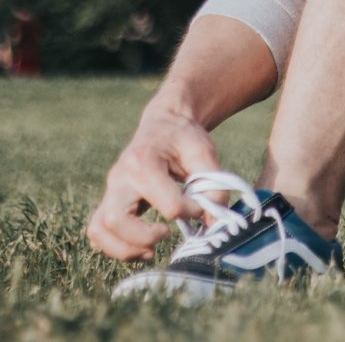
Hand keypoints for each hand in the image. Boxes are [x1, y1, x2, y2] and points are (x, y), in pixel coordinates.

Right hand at [86, 105, 221, 261]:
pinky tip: (140, 248)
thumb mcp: (203, 151)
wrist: (162, 125)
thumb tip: (214, 220)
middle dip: (144, 237)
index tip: (202, 208)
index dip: (189, 211)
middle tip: (168, 233)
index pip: (166, 202)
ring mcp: (110, 191)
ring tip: (151, 251)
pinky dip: (115, 247)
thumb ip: (213, 183)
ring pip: (99, 231)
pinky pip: (98, 233)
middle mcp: (120, 178)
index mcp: (144, 162)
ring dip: (124, 249)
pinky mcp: (108, 202)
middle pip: (116, 220)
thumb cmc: (183, 138)